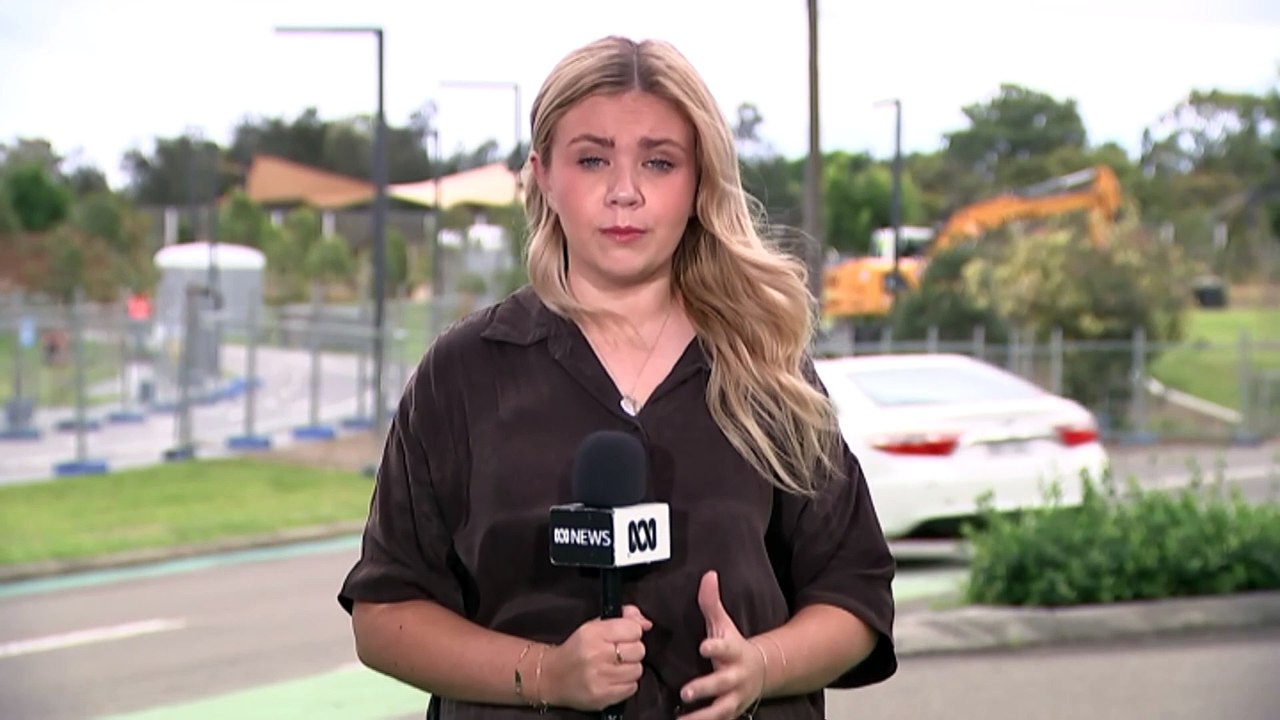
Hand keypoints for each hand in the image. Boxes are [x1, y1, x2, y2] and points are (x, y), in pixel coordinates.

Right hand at [542, 604, 652, 710]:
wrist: (551, 677)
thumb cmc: (576, 649)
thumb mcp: (594, 627)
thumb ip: (623, 619)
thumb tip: (647, 623)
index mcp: (593, 633)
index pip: (634, 629)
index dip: (632, 632)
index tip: (623, 637)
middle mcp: (597, 654)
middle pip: (639, 650)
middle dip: (632, 651)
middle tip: (618, 654)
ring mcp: (600, 678)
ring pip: (637, 670)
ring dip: (630, 669)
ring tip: (615, 668)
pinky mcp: (603, 697)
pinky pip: (632, 688)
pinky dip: (626, 684)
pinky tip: (613, 680)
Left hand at [677, 571, 766, 718]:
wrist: (763, 671)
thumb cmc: (734, 646)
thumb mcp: (723, 625)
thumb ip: (712, 603)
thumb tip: (708, 575)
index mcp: (734, 652)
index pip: (725, 649)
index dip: (716, 648)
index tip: (704, 647)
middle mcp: (736, 677)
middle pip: (722, 683)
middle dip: (705, 688)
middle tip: (685, 692)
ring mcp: (735, 697)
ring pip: (720, 710)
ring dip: (702, 717)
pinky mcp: (730, 712)